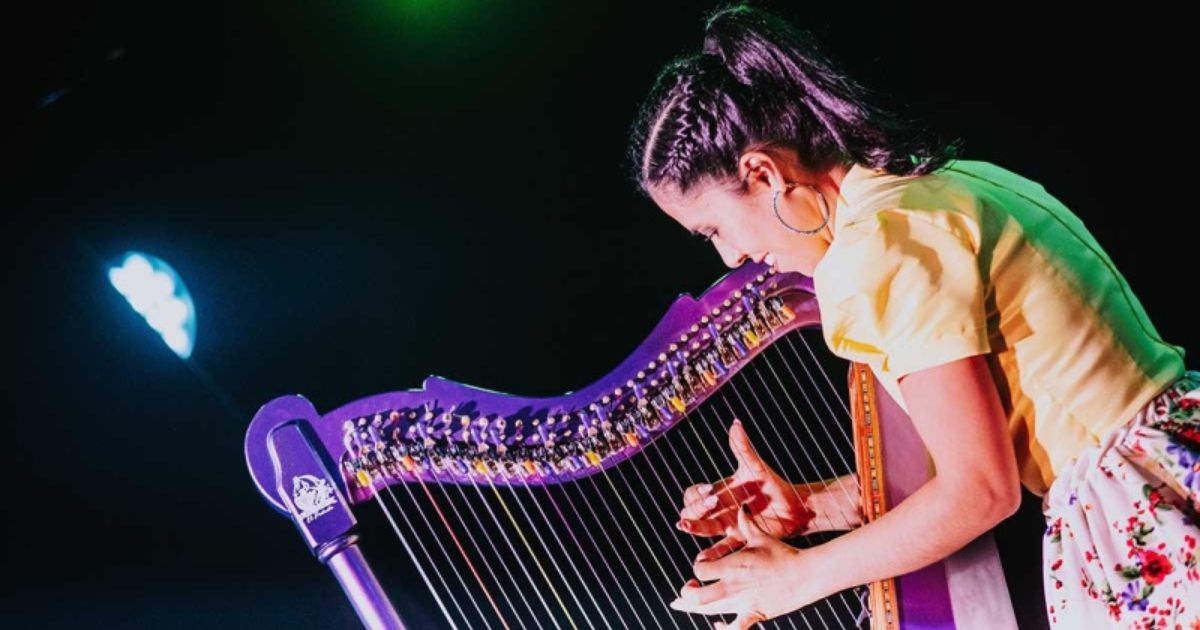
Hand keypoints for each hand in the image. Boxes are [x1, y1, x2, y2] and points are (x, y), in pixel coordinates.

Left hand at [670, 504, 821, 628]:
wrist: (805, 574)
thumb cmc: (782, 553)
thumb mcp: (761, 536)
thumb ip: (746, 523)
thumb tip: (741, 506)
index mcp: (732, 565)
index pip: (700, 570)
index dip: (697, 568)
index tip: (702, 566)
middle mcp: (733, 586)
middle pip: (697, 596)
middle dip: (687, 594)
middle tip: (687, 588)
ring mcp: (742, 602)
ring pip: (709, 611)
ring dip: (694, 608)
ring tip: (686, 604)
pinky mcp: (754, 614)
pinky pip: (734, 629)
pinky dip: (722, 629)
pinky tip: (717, 625)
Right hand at [677, 419, 813, 560]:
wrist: (795, 506)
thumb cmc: (774, 485)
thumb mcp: (757, 467)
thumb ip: (744, 448)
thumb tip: (735, 423)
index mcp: (721, 492)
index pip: (695, 494)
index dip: (697, 494)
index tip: (710, 490)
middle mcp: (721, 509)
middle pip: (693, 511)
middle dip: (695, 508)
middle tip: (710, 504)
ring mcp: (729, 525)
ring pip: (703, 529)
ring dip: (694, 527)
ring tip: (685, 526)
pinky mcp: (741, 538)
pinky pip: (723, 548)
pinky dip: (712, 553)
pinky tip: (702, 557)